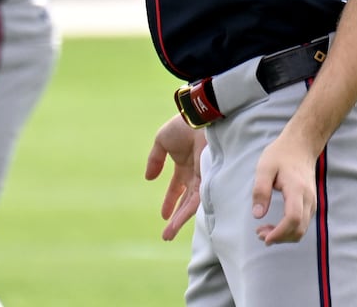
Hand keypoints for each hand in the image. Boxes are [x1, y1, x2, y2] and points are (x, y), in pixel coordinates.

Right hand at [145, 115, 205, 240]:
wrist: (200, 119)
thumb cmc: (183, 125)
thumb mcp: (162, 141)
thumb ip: (155, 160)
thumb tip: (148, 178)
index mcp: (185, 164)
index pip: (177, 187)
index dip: (170, 200)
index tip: (163, 215)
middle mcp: (196, 173)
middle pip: (186, 200)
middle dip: (176, 217)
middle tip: (166, 234)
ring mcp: (203, 177)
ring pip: (191, 205)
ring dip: (179, 220)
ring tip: (167, 236)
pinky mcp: (208, 179)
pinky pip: (197, 200)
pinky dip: (187, 212)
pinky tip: (178, 222)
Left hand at [251, 129, 320, 244]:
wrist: (301, 146)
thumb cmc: (281, 155)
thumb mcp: (265, 168)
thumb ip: (261, 191)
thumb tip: (257, 215)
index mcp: (297, 189)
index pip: (293, 218)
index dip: (280, 233)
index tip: (265, 238)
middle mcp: (308, 198)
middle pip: (299, 228)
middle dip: (279, 237)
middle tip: (259, 234)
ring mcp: (312, 201)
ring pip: (302, 229)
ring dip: (284, 236)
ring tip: (264, 231)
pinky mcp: (310, 203)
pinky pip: (303, 223)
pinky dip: (289, 230)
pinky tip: (275, 226)